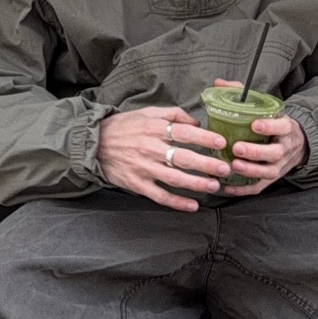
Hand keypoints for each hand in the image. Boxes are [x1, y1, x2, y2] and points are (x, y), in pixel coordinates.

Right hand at [97, 103, 228, 213]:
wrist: (93, 144)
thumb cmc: (123, 127)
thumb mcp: (147, 113)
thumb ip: (173, 114)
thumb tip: (196, 122)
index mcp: (154, 129)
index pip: (184, 133)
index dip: (204, 138)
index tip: (221, 143)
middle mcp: (150, 148)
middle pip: (183, 158)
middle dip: (206, 165)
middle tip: (224, 169)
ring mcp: (143, 168)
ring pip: (174, 178)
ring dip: (196, 184)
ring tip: (214, 187)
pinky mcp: (136, 184)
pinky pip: (159, 195)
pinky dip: (176, 202)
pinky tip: (192, 206)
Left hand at [209, 76, 307, 196]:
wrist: (298, 144)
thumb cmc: (275, 124)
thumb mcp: (267, 108)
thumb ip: (242, 94)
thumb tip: (218, 84)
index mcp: (286, 128)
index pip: (281, 127)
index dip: (269, 126)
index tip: (254, 124)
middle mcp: (285, 148)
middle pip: (274, 153)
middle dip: (255, 152)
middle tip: (237, 148)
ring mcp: (280, 165)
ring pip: (268, 172)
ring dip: (250, 171)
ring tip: (233, 166)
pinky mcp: (272, 178)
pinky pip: (259, 187)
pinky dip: (243, 189)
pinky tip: (227, 187)